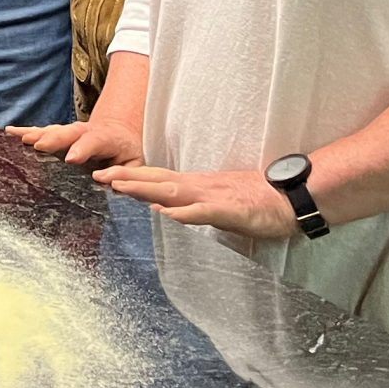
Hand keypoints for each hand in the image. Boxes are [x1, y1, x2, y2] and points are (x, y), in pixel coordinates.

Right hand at [8, 117, 144, 169]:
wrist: (119, 133)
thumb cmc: (126, 155)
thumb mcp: (134, 165)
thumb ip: (124, 172)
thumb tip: (105, 179)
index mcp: (108, 140)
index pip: (95, 141)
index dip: (83, 148)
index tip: (71, 158)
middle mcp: (86, 132)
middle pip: (70, 132)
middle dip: (54, 138)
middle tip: (39, 145)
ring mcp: (70, 132)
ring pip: (54, 131)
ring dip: (37, 134)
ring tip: (20, 138)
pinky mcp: (58, 135)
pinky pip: (42, 133)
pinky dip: (26, 132)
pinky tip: (10, 132)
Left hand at [93, 164, 294, 241]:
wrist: (291, 198)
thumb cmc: (255, 200)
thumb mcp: (217, 201)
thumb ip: (191, 202)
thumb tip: (163, 205)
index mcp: (197, 185)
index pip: (158, 178)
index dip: (131, 176)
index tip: (104, 175)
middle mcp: (200, 187)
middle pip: (158, 180)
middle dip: (127, 178)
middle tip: (97, 175)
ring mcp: (214, 197)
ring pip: (174, 191)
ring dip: (145, 188)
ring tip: (119, 187)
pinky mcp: (230, 211)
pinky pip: (204, 212)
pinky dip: (183, 212)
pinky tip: (165, 212)